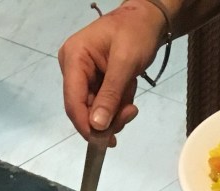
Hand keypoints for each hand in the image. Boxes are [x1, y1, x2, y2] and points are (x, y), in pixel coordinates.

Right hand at [58, 3, 166, 142]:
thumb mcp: (125, 63)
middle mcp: (72, 68)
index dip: (85, 125)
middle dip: (107, 119)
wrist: (147, 18)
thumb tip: (96, 126)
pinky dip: (117, 107)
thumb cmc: (136, 32)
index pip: (73, 101)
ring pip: (94, 111)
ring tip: (132, 102)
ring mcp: (82, 76)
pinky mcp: (93, 82)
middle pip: (83, 109)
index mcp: (73, 58)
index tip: (105, 142)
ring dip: (115, 113)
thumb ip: (110, 95)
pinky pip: (102, 105)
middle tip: (131, 113)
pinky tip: (128, 96)